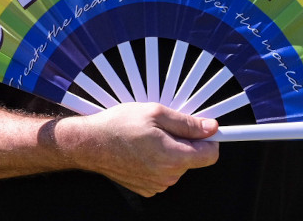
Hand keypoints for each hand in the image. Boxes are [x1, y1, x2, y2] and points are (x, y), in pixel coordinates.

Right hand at [59, 102, 218, 196]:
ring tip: (148, 138)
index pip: (211, 155)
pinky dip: (158, 162)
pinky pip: (164, 174)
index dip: (210, 139)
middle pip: (193, 158)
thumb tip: (211, 128)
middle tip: (163, 127)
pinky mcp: (147, 189)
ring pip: (177, 165)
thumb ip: (187, 123)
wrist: (90, 144)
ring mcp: (157, 185)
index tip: (206, 129)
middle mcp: (168, 176)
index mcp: (173, 157)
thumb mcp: (156, 113)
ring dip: (170, 151)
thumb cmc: (119, 125)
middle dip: (184, 142)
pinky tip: (142, 151)